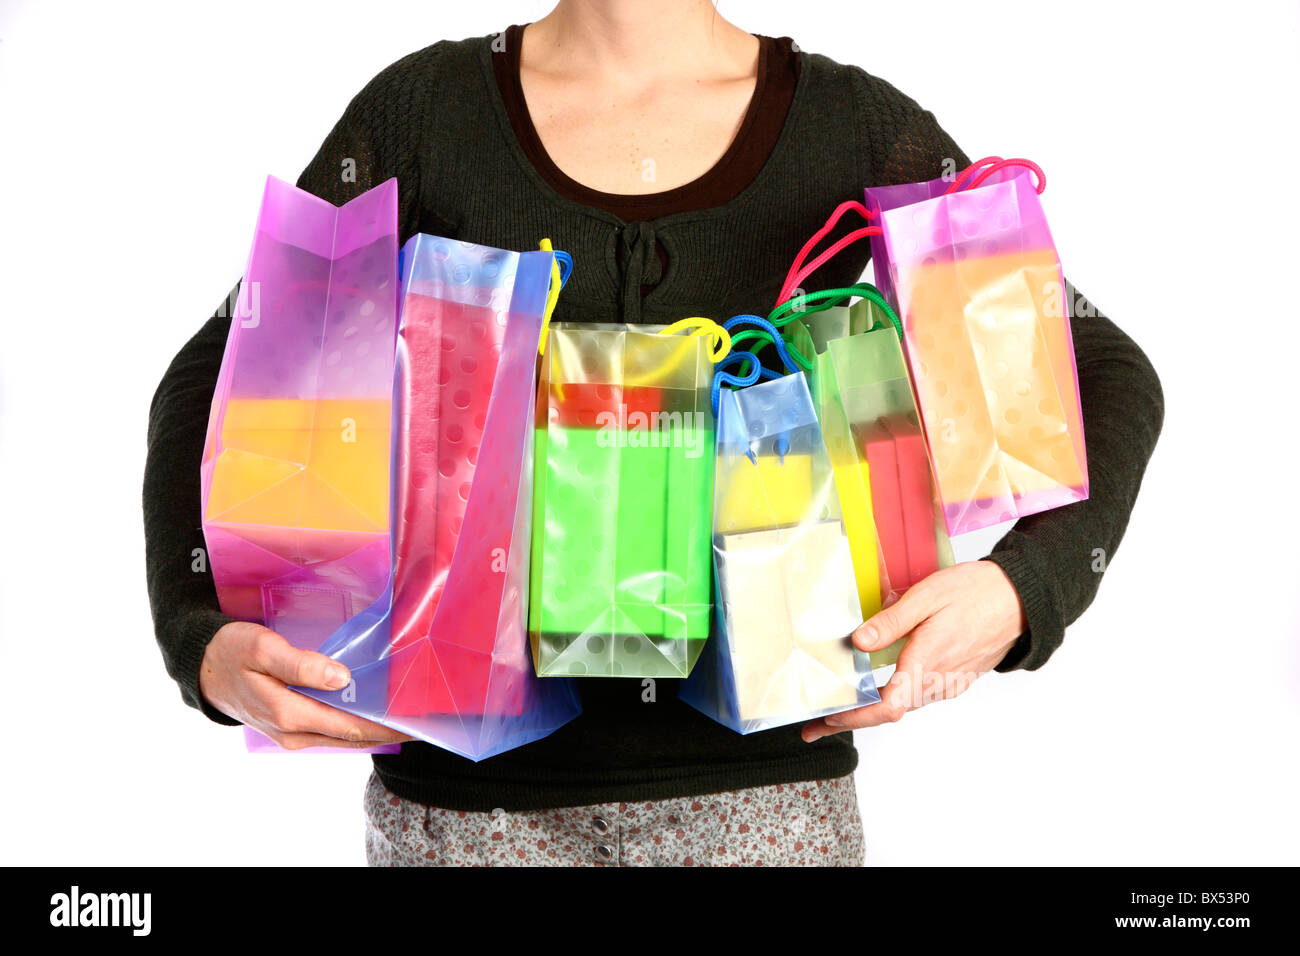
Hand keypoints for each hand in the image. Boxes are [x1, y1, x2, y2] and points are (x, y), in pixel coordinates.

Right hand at [199, 621, 412, 749]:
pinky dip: (355, 726)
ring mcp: (292, 735)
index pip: (351, 727)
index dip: (386, 727)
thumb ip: (301, 665)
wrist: (201, 668)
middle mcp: (294, 733)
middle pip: (353, 737)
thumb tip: (340, 678)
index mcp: (289, 714)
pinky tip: (374, 713)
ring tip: (408, 718)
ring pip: (343, 737)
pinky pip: (331, 731)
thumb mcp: (263, 648)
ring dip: (375, 730)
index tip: (417, 721)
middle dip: (389, 731)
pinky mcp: (291, 728)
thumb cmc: (232, 651)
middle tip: (426, 720)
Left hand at [802, 560, 1026, 742]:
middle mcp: (940, 680)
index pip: (886, 706)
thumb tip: (858, 642)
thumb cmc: (976, 592)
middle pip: (890, 712)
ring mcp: (950, 682)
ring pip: (905, 705)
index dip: (854, 718)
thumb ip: (891, 621)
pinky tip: (876, 690)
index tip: (827, 721)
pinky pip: (920, 695)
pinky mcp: (956, 678)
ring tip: (839, 709)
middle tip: (817, 726)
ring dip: (871, 711)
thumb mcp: (927, 596)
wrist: (1021, 597)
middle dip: (851, 720)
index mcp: (928, 661)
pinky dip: (893, 699)